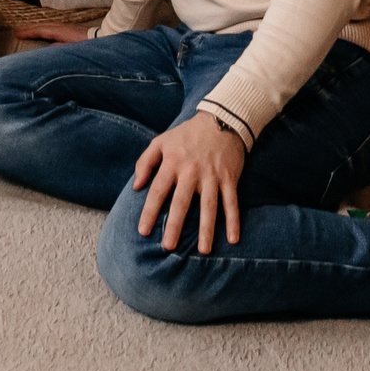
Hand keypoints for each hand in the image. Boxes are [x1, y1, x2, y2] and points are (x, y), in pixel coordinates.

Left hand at [131, 113, 247, 253]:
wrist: (220, 120)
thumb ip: (145, 162)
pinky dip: (233, 221)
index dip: (149, 212)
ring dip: (206, 229)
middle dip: (175, 226)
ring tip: (203, 251)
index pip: (157, 191)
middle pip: (181, 203)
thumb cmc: (186, 135)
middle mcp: (191, 171)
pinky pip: (232, 203)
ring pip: (209, 206)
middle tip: (168, 247)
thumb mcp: (160, 141)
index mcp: (172, 163)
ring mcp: (212, 176)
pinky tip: (233, 239)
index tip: (143, 231)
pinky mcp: (229, 178)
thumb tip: (136, 186)